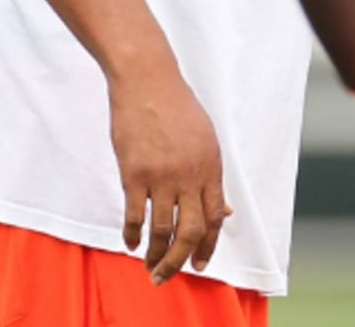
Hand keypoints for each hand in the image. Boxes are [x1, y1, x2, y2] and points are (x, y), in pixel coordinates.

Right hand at [109, 69, 230, 284]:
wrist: (146, 78)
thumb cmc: (175, 104)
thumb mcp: (206, 137)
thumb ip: (211, 176)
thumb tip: (224, 211)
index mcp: (211, 165)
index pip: (214, 218)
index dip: (208, 245)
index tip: (200, 263)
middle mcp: (190, 174)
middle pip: (190, 232)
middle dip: (181, 261)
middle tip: (169, 275)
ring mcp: (161, 175)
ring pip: (163, 230)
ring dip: (156, 255)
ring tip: (150, 266)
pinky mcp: (134, 172)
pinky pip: (135, 215)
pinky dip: (132, 235)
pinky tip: (130, 242)